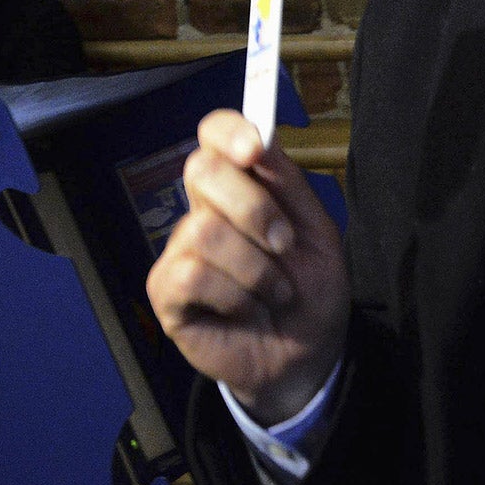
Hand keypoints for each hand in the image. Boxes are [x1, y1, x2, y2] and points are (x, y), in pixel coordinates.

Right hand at [146, 109, 350, 423]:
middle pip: (202, 170)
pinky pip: (191, 275)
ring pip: (203, 230)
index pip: (214, 135)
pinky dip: (234, 294)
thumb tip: (260, 138)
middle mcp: (203, 211)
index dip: (228, 131)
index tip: (255, 148)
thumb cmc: (309, 290)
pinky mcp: (166, 291)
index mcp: (241, 187)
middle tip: (284, 244)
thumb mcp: (318, 232)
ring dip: (256, 267)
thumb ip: (288, 186)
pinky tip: (246, 309)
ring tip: (275, 292)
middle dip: (253, 207)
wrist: (306, 354)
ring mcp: (180, 251)